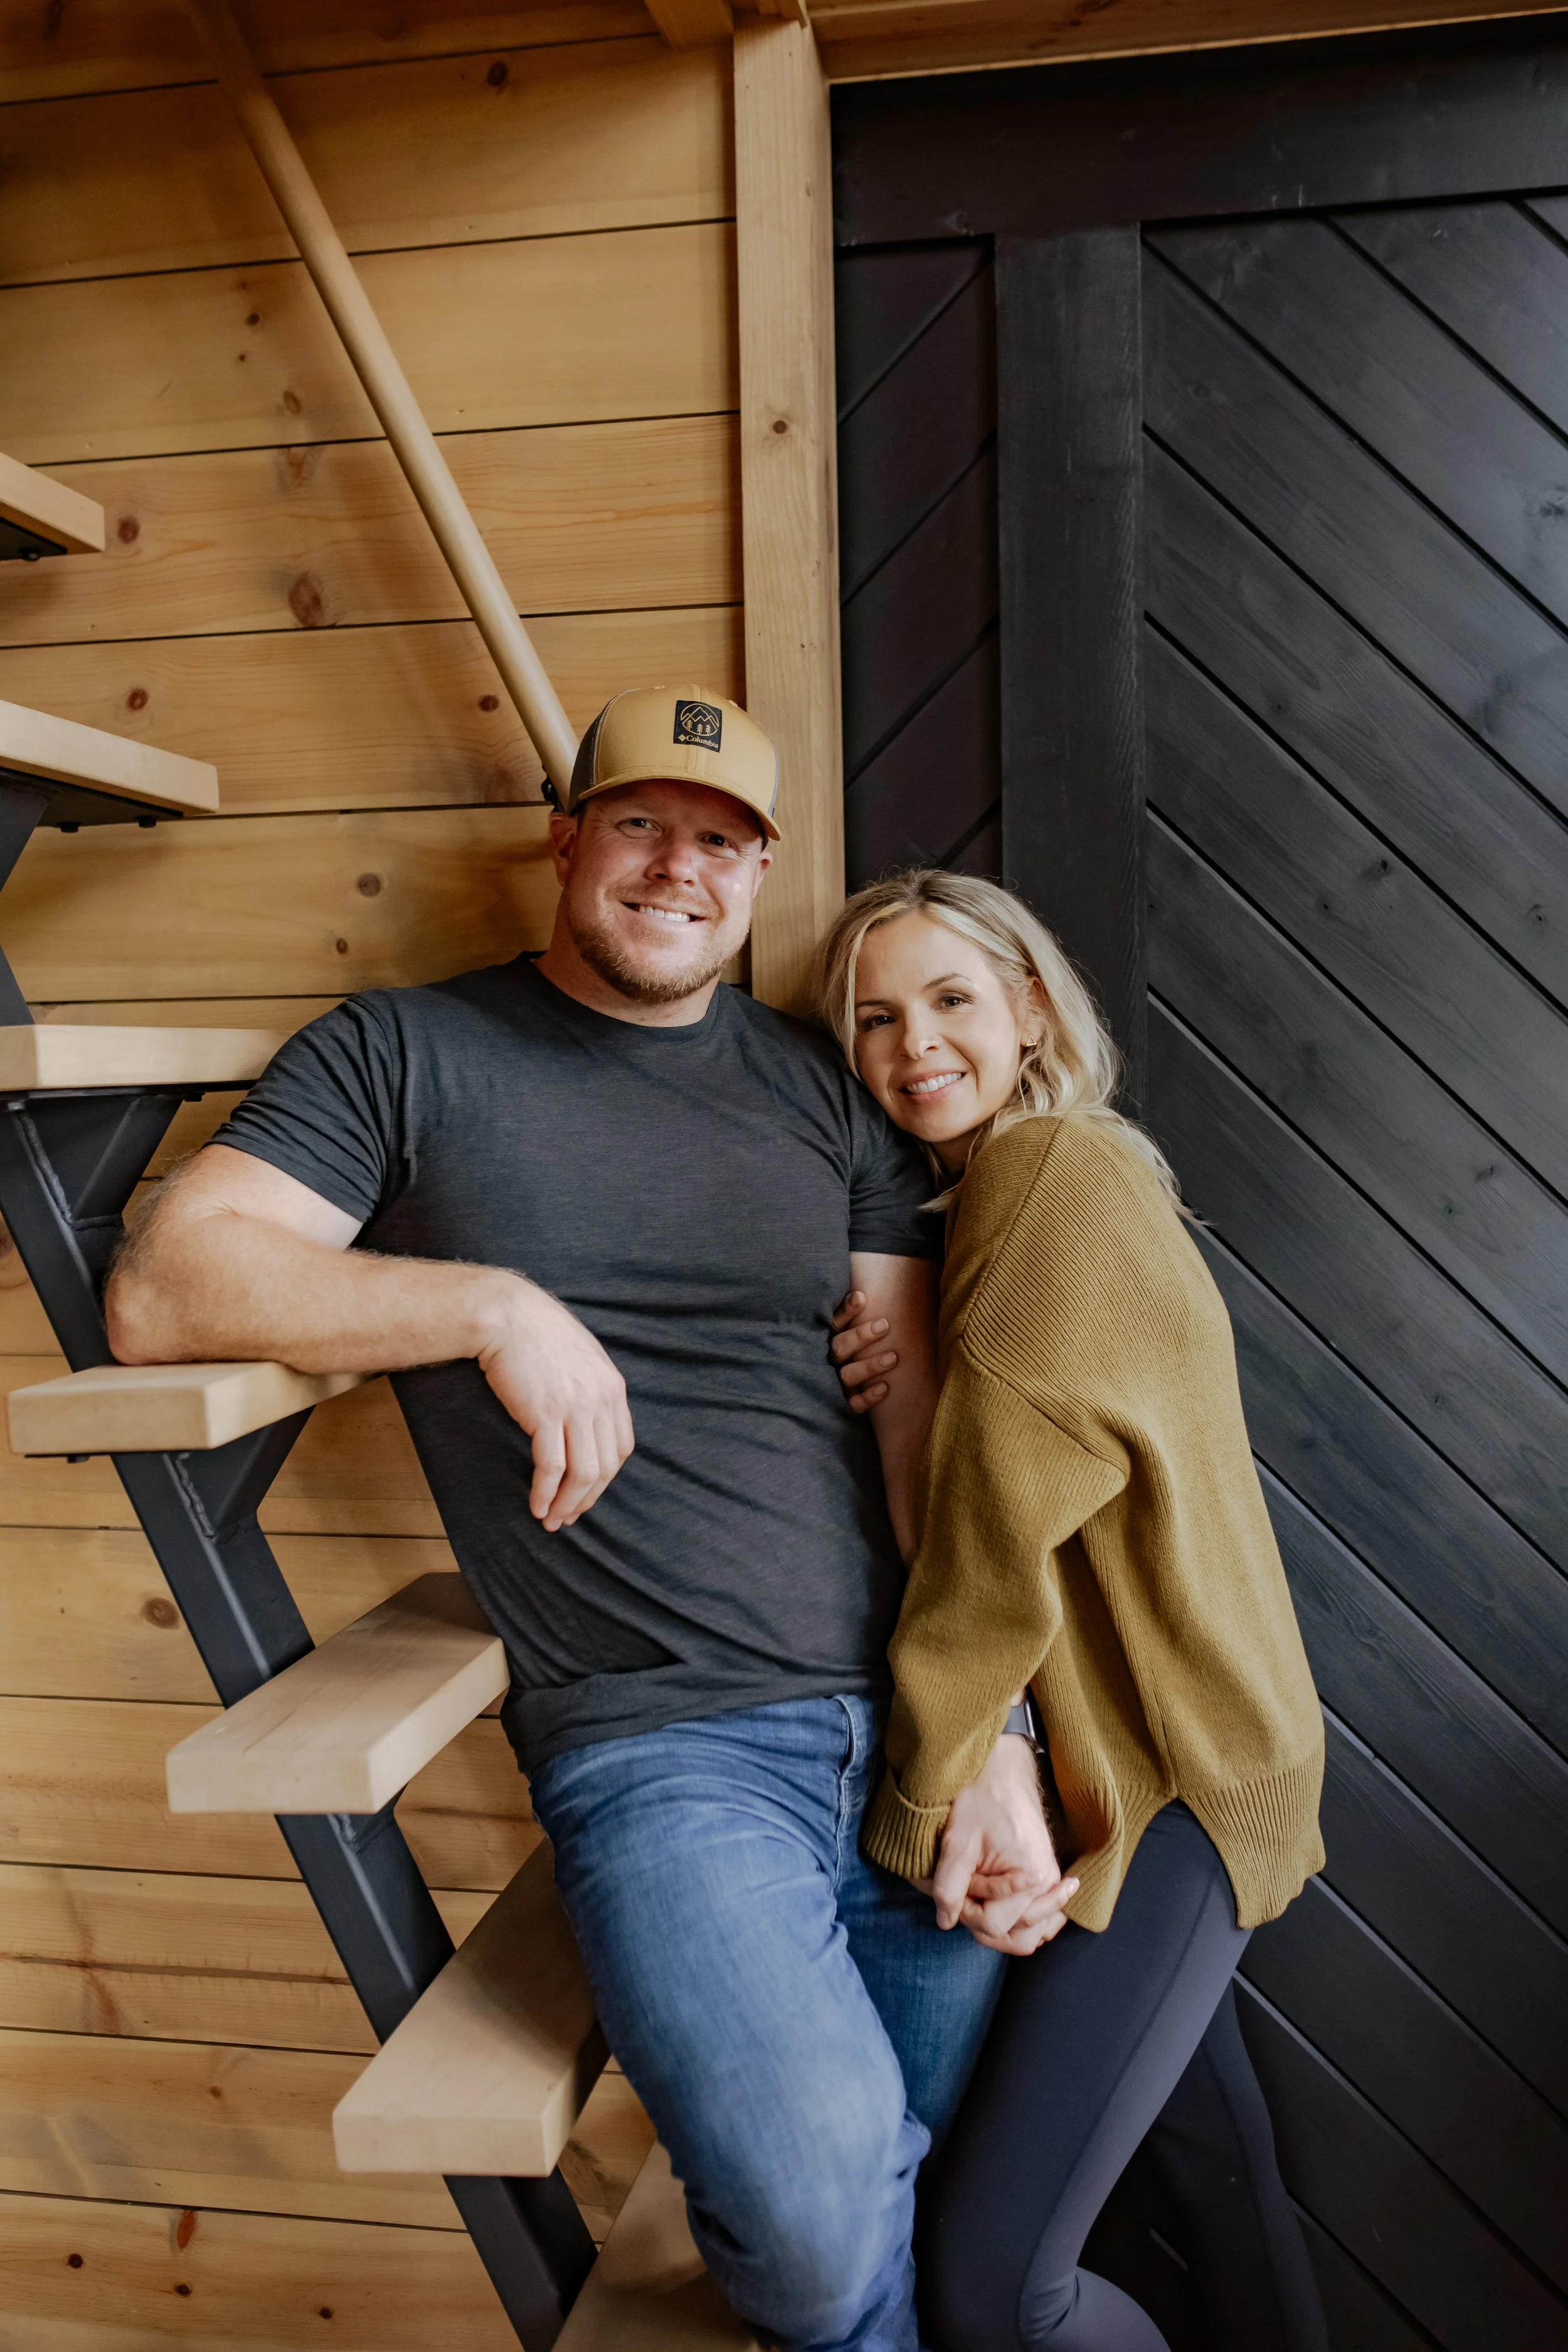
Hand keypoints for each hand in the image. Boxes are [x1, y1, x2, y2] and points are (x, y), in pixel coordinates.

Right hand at [476, 1276, 633, 1532]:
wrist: (507, 1315)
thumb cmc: (538, 1335)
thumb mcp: (581, 1360)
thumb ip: (592, 1391)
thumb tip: (590, 1427)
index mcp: (613, 1388)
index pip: (622, 1448)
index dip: (605, 1479)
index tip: (587, 1494)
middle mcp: (601, 1399)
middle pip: (606, 1466)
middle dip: (587, 1499)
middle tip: (568, 1517)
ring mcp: (575, 1407)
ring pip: (583, 1472)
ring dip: (568, 1503)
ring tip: (552, 1520)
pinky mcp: (545, 1413)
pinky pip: (552, 1466)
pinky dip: (546, 1492)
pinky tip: (537, 1505)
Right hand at [831, 1288, 897, 1412]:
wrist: (835, 1396)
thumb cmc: (854, 1354)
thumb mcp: (852, 1332)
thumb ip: (859, 1315)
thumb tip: (873, 1290)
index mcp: (828, 1340)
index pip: (834, 1323)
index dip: (846, 1310)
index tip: (862, 1297)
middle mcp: (828, 1361)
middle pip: (840, 1347)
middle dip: (861, 1336)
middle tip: (884, 1325)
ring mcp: (833, 1384)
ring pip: (847, 1375)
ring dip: (869, 1366)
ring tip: (893, 1358)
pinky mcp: (842, 1404)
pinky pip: (853, 1404)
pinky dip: (867, 1397)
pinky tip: (884, 1388)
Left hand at [925, 1731, 1078, 1956]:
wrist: (1003, 1772)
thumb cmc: (981, 1801)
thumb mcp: (957, 1842)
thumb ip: (949, 1886)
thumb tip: (945, 1922)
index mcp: (1030, 1876)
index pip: (994, 1925)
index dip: (965, 1913)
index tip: (955, 1888)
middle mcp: (1049, 1884)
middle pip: (1019, 1939)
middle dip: (986, 1928)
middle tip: (966, 1901)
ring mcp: (1053, 1882)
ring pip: (1034, 1935)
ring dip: (1006, 1930)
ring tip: (983, 1907)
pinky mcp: (1050, 1877)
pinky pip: (1046, 1919)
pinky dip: (1026, 1923)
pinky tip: (1007, 1911)